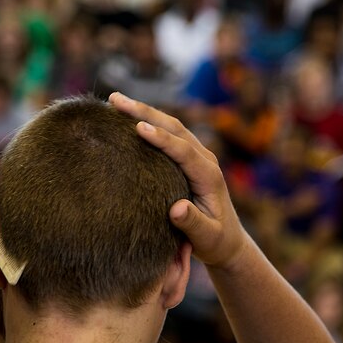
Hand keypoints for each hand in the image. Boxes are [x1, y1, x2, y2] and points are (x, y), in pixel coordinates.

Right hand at [109, 92, 249, 269]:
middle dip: (144, 111)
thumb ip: (194, 224)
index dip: (161, 138)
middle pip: (174, 128)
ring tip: (114, 101)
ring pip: (170, 126)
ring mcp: (197, 156)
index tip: (138, 127)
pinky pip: (167, 134)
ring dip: (143, 111)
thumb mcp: (207, 239)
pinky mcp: (188, 158)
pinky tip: (126, 117)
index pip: (183, 150)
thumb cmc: (215, 242)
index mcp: (209, 175)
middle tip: (114, 101)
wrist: (228, 241)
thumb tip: (176, 210)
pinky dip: (148, 121)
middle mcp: (205, 159)